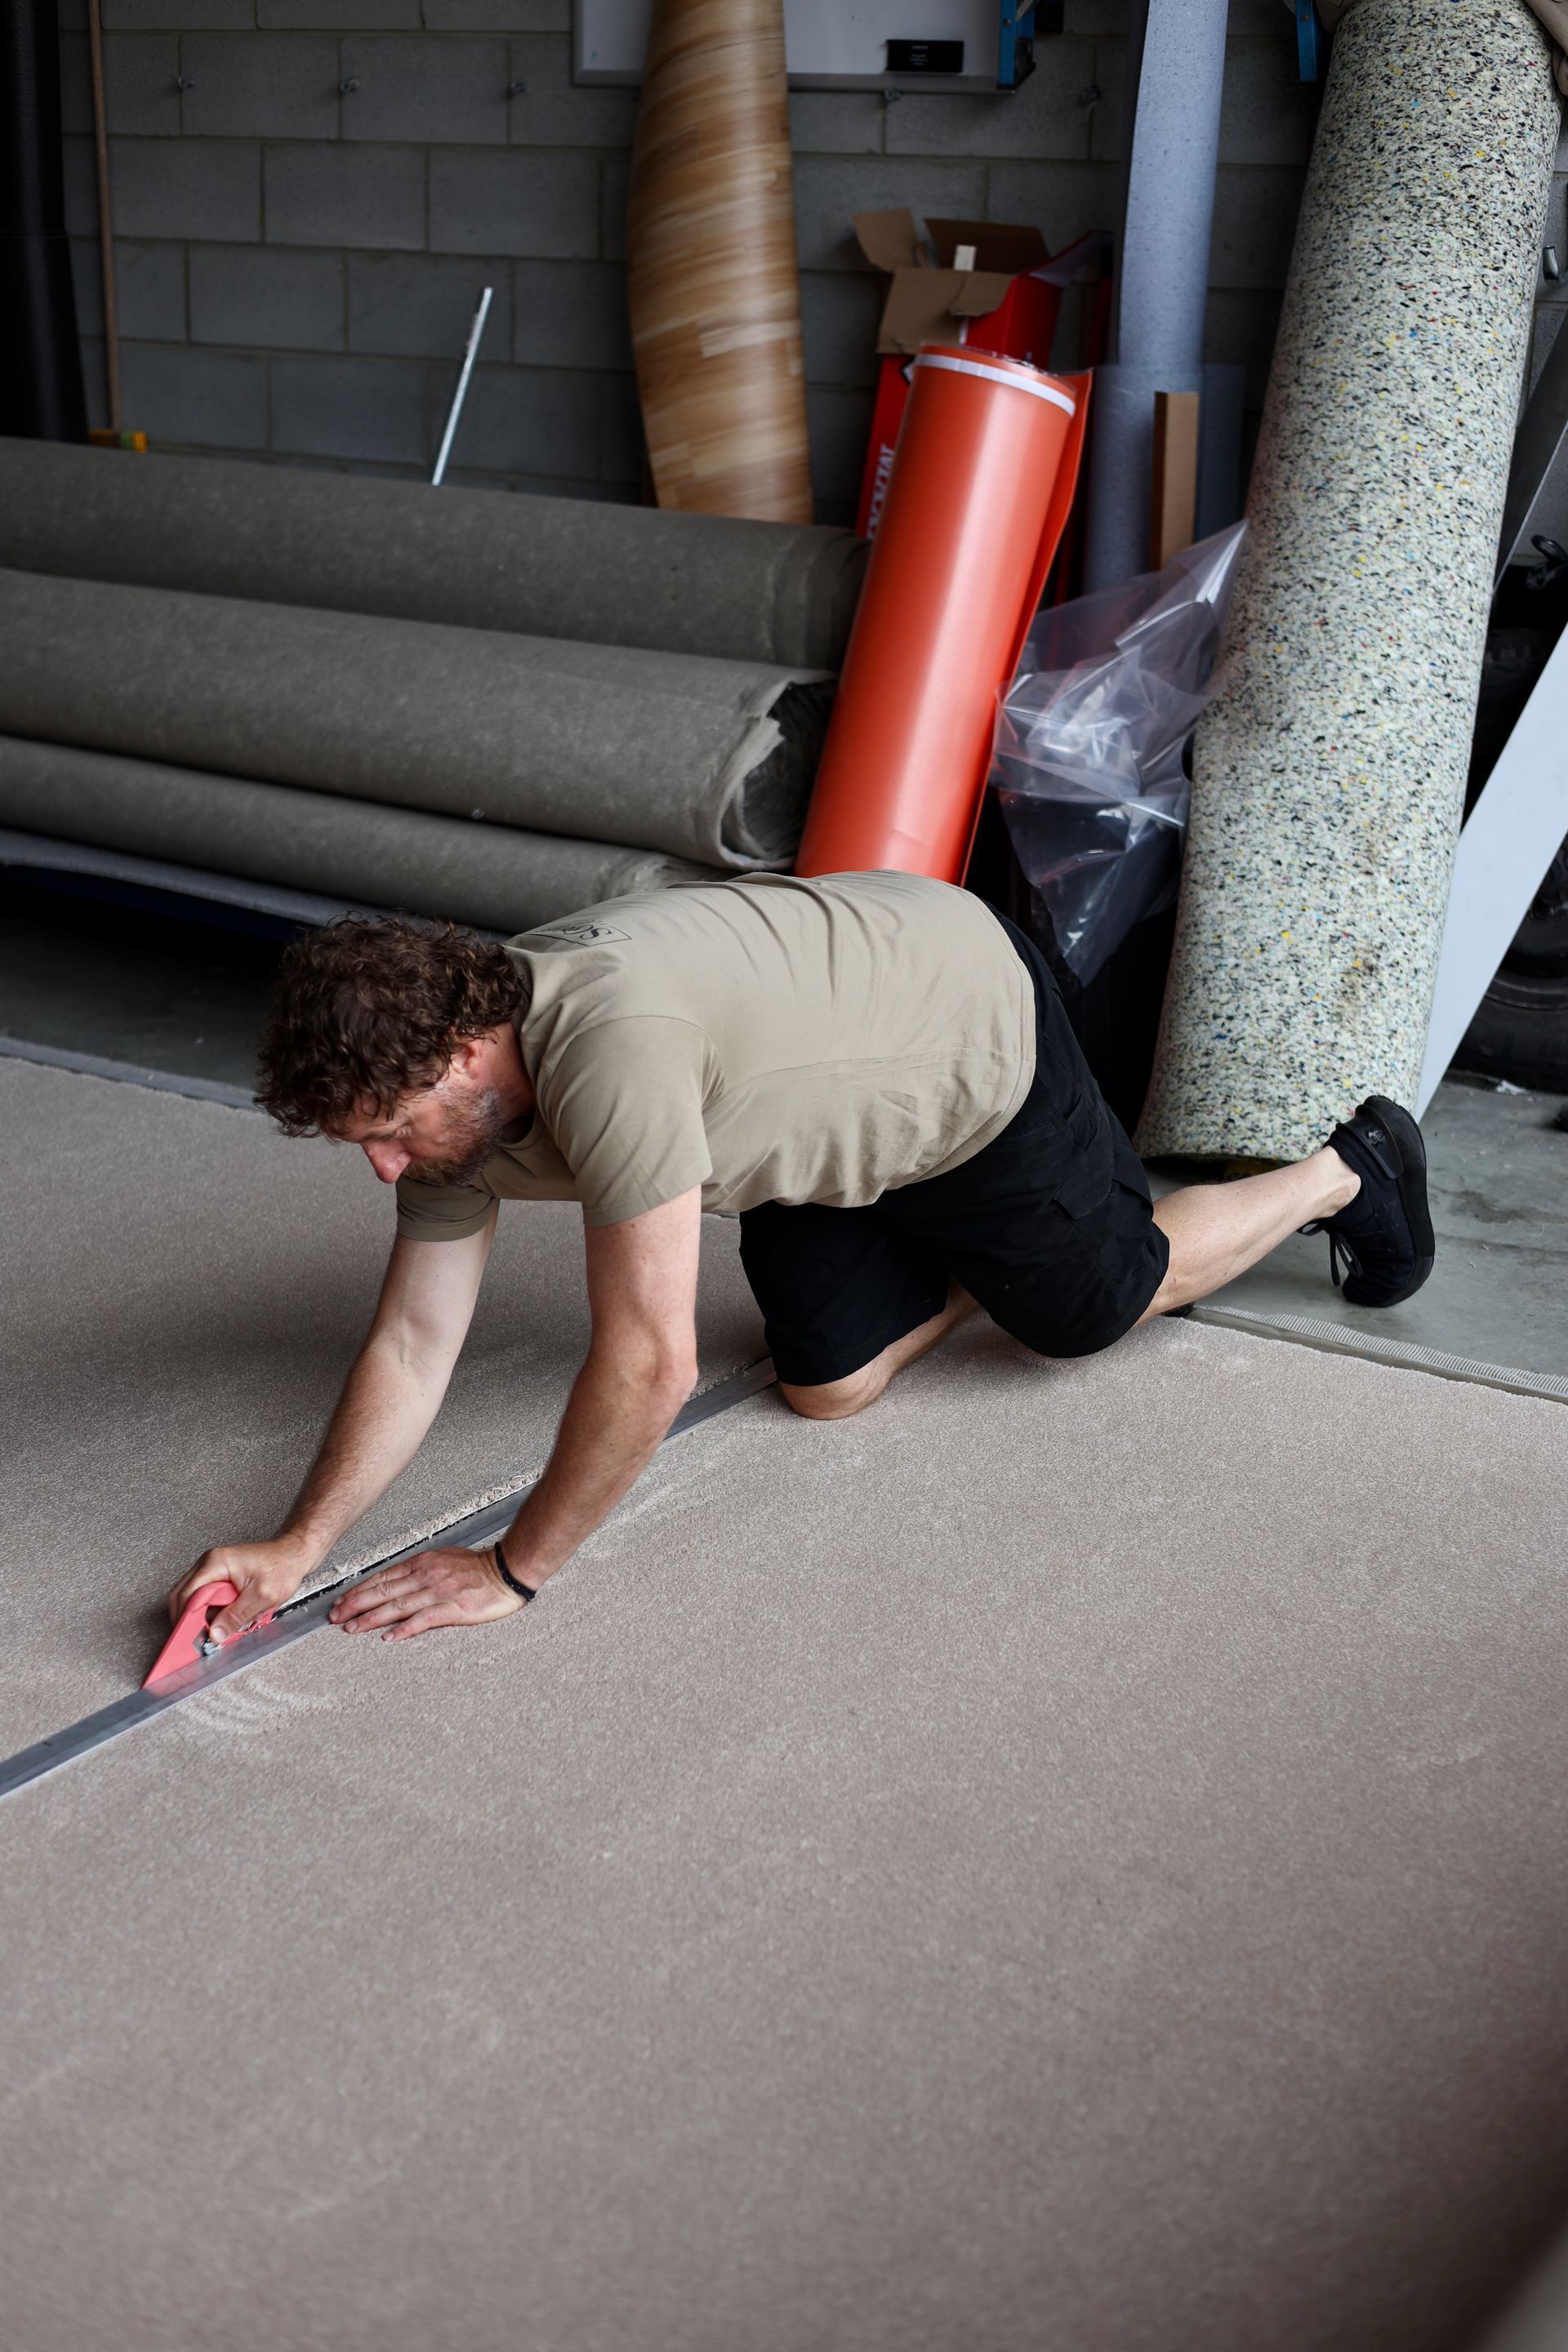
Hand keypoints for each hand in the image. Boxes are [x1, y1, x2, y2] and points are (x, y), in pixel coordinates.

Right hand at [168, 1538, 314, 1640]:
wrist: (294, 1554)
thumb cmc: (282, 1566)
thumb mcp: (262, 1596)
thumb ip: (236, 1616)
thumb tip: (215, 1633)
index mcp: (216, 1563)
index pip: (187, 1595)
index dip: (184, 1619)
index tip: (185, 1637)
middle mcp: (210, 1563)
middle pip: (184, 1597)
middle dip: (190, 1620)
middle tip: (199, 1638)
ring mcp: (213, 1569)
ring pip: (194, 1599)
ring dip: (203, 1616)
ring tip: (220, 1627)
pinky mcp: (219, 1577)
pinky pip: (206, 1598)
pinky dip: (213, 1612)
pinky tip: (229, 1618)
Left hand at [328, 1546, 528, 1642]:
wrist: (507, 1570)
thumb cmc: (477, 1567)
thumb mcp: (443, 1559)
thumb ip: (420, 1570)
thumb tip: (397, 1582)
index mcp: (422, 1563)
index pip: (382, 1578)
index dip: (358, 1591)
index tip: (341, 1602)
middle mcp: (426, 1576)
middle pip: (383, 1591)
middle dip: (355, 1605)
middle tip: (334, 1617)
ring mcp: (438, 1592)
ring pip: (397, 1606)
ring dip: (371, 1618)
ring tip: (352, 1628)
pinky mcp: (453, 1609)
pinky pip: (423, 1620)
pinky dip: (404, 1629)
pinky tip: (389, 1638)